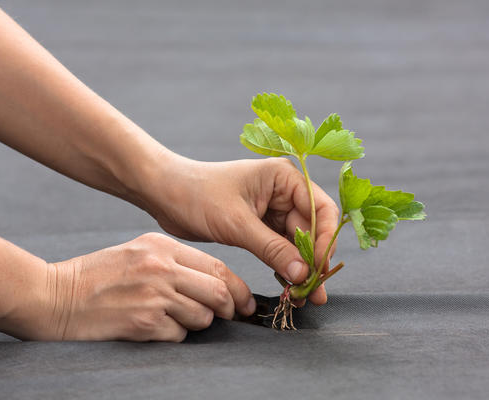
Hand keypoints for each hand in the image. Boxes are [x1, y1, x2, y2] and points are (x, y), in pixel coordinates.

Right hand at [39, 232, 254, 340]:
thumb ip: (173, 262)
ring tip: (174, 319)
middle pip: (217, 291)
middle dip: (228, 308)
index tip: (245, 301)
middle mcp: (161, 267)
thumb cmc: (96, 276)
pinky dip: (173, 336)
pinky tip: (152, 328)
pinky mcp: (143, 322)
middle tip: (228, 316)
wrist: (53, 296)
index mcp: (161, 246)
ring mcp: (153, 295)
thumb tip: (212, 283)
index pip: (216, 265)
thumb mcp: (136, 252)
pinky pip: (178, 336)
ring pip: (202, 317)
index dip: (237, 287)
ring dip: (196, 324)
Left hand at [145, 154, 339, 305]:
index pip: (320, 209)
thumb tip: (303, 273)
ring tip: (302, 298)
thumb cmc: (197, 196)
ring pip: (296, 242)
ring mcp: (272, 208)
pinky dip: (283, 266)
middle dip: (312, 261)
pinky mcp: (259, 224)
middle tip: (314, 293)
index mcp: (283, 177)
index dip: (324, 240)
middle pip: (311, 229)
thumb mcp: (237, 224)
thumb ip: (272, 249)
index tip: (319, 269)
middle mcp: (283, 191)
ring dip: (299, 268)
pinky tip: (287, 287)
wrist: (164, 194)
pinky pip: (280, 247)